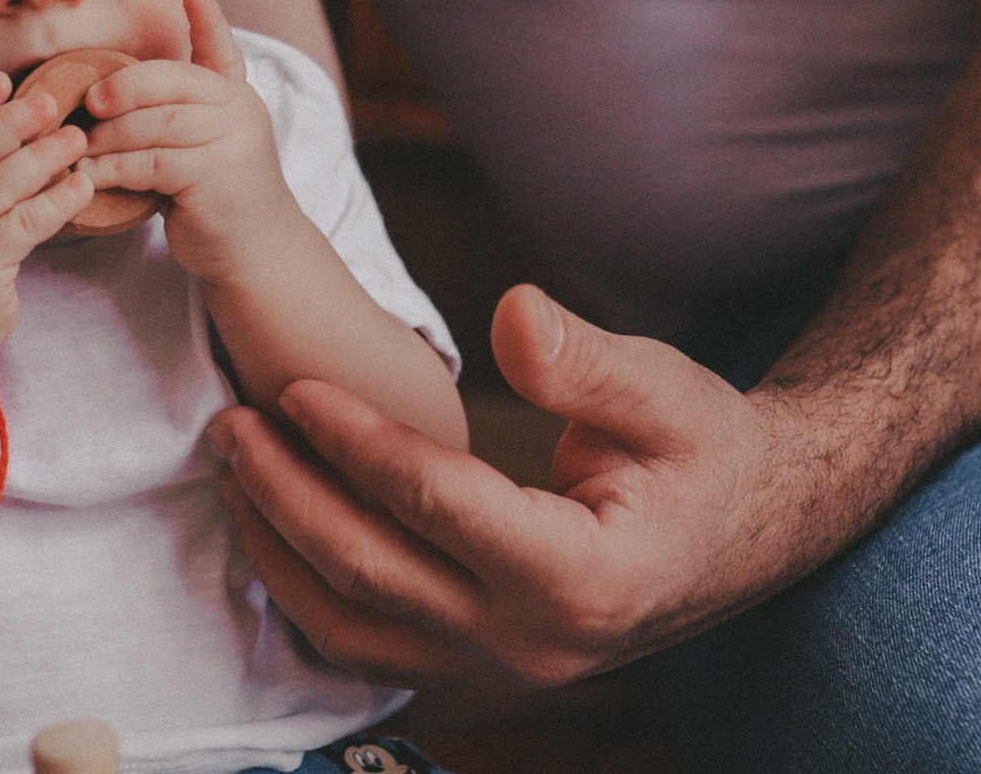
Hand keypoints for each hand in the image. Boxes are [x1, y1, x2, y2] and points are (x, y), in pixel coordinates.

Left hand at [78, 0, 300, 280]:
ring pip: (156, 124)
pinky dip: (114, 167)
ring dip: (109, 135)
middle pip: (171, 83)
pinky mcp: (215, 178)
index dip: (209, 22)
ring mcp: (232, 143)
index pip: (222, 51)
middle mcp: (241, 111)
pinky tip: (92, 173)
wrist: (254, 251)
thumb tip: (110, 92)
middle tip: (89, 103)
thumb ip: (178, 113)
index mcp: (236, 96)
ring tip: (79, 146)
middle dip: (122, 88)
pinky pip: (151, 163)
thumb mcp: (204, 145)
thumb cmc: (215, 195)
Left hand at [209, 284, 814, 687]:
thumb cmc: (707, 450)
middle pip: (371, 571)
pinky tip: (271, 526)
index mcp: (585, 576)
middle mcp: (535, 643)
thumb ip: (586, 361)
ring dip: (277, 548)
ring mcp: (503, 670)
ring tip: (233, 466)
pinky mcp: (479, 667)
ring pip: (351, 627)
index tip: (294, 387)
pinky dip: (306, 592)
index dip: (356, 442)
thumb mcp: (669, 390)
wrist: (750, 530)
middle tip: (230, 422)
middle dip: (285, 492)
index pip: (437, 504)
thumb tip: (512, 310)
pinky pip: (368, 645)